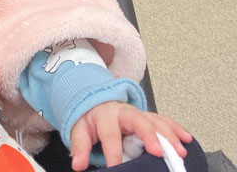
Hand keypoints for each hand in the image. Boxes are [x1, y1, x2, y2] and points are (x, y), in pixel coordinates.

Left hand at [70, 101, 191, 170]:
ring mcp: (139, 113)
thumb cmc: (92, 119)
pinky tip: (187, 139)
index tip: (116, 168)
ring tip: (180, 151)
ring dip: (169, 135)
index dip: (113, 152)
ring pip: (156, 121)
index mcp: (106, 115)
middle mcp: (125, 112)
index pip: (110, 134)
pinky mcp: (149, 116)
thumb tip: (77, 164)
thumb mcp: (80, 129)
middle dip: (149, 136)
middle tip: (158, 152)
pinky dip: (176, 128)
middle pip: (138, 121)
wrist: (97, 101)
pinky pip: (164, 120)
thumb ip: (79, 147)